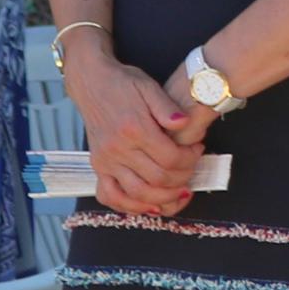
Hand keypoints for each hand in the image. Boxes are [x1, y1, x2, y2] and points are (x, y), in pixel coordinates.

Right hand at [63, 36, 207, 217]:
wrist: (91, 82)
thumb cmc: (122, 83)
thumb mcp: (148, 86)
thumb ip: (167, 107)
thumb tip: (183, 123)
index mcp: (134, 128)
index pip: (170, 158)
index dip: (190, 159)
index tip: (197, 150)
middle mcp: (118, 148)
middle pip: (158, 179)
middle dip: (182, 179)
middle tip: (192, 169)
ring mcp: (105, 161)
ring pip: (137, 194)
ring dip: (163, 199)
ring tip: (179, 192)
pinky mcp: (98, 167)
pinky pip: (110, 196)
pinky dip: (130, 206)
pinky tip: (149, 205)